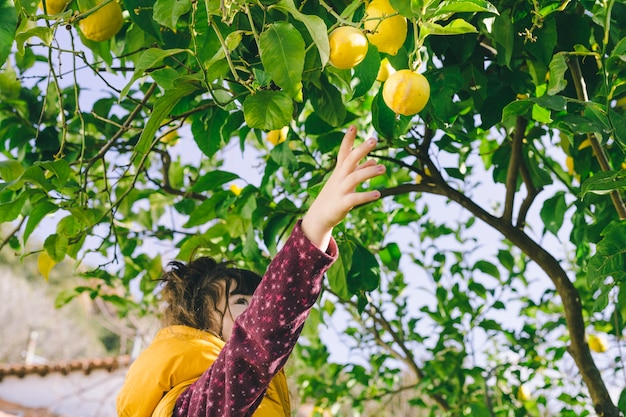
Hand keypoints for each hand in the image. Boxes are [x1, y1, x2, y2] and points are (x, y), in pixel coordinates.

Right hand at [301, 126, 384, 250]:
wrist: (320, 216)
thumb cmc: (335, 195)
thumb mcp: (346, 180)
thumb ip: (360, 169)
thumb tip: (374, 160)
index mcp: (340, 170)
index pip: (343, 152)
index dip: (348, 140)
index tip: (353, 126)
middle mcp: (339, 177)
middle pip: (349, 160)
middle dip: (361, 149)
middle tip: (374, 140)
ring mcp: (340, 190)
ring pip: (354, 178)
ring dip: (369, 172)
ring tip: (384, 168)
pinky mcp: (342, 204)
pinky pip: (355, 198)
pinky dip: (366, 196)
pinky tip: (378, 194)